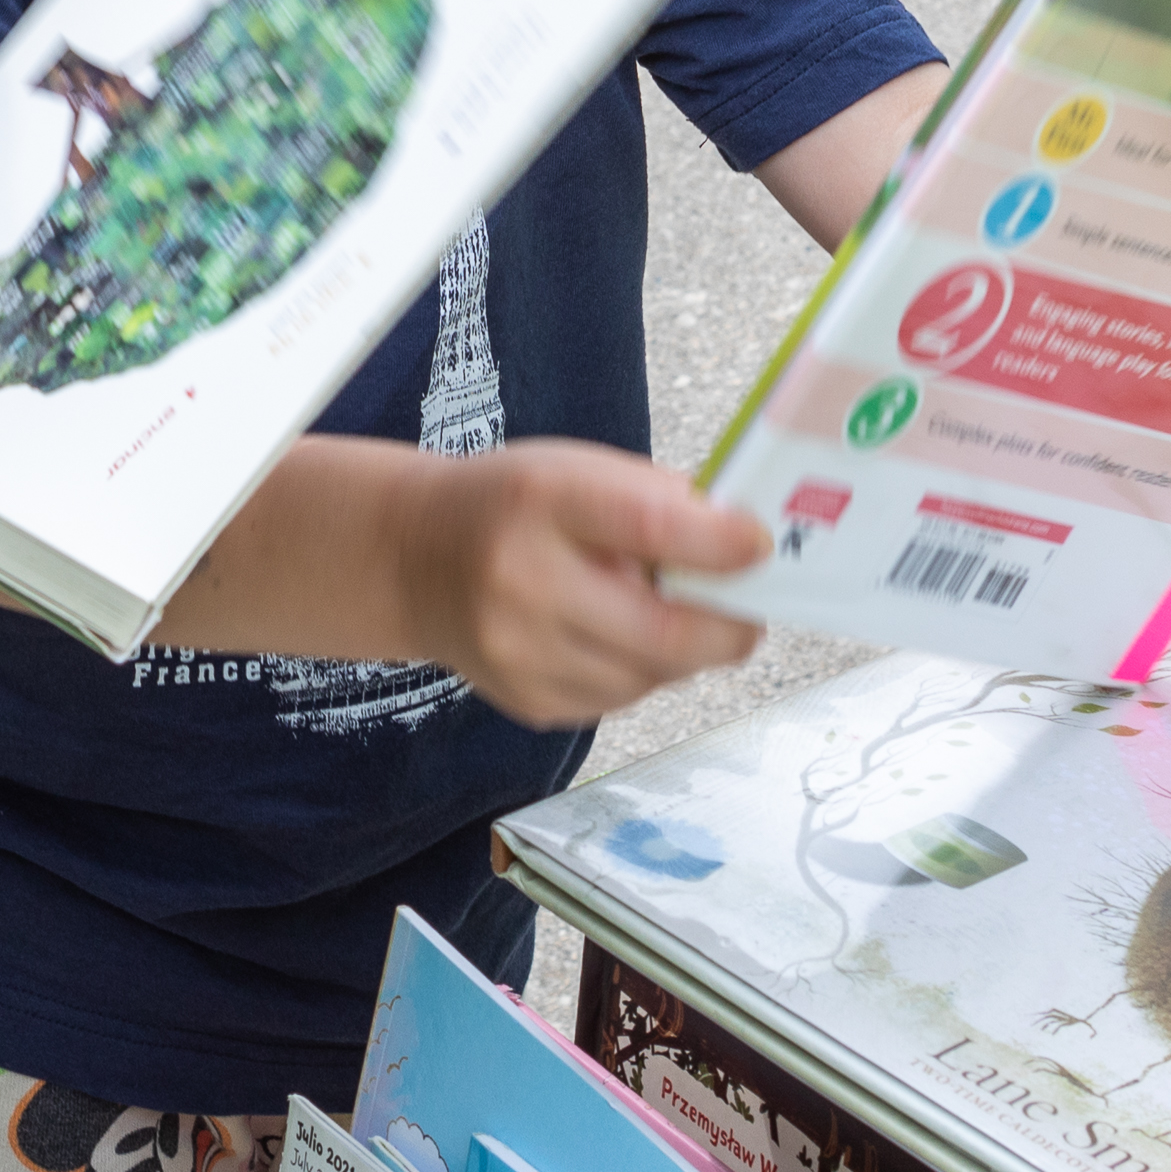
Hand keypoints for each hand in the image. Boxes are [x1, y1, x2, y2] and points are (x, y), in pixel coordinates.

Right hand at [386, 443, 769, 730]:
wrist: (410, 559)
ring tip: (674, 617)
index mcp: (541, 499)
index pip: (649, 527)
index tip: (760, 546)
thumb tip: (744, 544)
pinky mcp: (529, 703)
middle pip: (663, 633)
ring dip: (686, 654)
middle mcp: (523, 581)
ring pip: (651, 678)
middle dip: (729, 628)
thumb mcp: (575, 469)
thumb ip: (658, 500)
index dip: (721, 545)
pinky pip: (621, 699)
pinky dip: (643, 673)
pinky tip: (620, 638)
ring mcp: (521, 653)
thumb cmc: (511, 505)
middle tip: (751, 614)